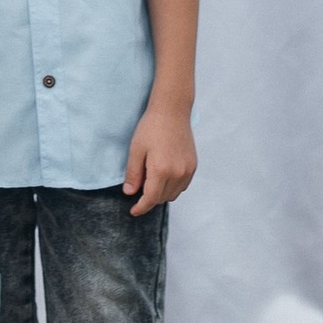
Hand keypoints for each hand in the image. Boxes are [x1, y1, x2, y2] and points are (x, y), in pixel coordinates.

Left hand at [124, 100, 196, 215]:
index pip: (151, 199)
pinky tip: (164, 175)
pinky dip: (172, 187)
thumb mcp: (136, 150)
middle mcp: (177, 174)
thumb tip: (130, 193)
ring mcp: (188, 170)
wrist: (172, 111)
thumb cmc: (151, 127)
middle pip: (162, 198)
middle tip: (139, 186)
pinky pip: (182, 186)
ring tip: (151, 179)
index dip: (141, 208)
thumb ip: (133, 174)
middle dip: (149, 198)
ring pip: (173, 194)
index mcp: (161, 170)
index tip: (133, 211)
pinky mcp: (193, 166)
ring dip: (161, 193)